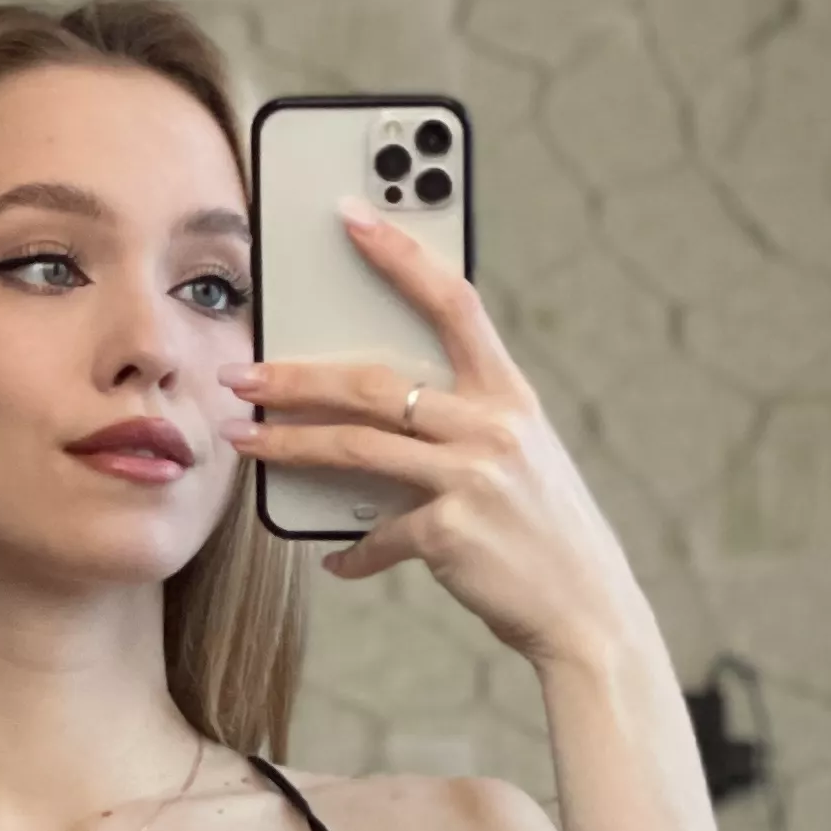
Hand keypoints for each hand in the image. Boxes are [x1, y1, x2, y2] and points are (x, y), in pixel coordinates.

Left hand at [226, 204, 652, 667]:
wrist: (588, 613)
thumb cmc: (545, 532)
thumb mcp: (521, 458)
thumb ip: (466, 421)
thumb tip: (385, 405)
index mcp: (511, 394)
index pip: (452, 302)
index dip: (401, 254)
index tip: (350, 217)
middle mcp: (494, 426)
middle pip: (375, 383)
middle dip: (296, 377)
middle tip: (241, 375)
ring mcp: (473, 478)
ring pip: (358, 446)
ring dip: (288, 444)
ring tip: (242, 439)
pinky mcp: (451, 533)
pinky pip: (376, 535)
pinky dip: (351, 551)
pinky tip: (335, 560)